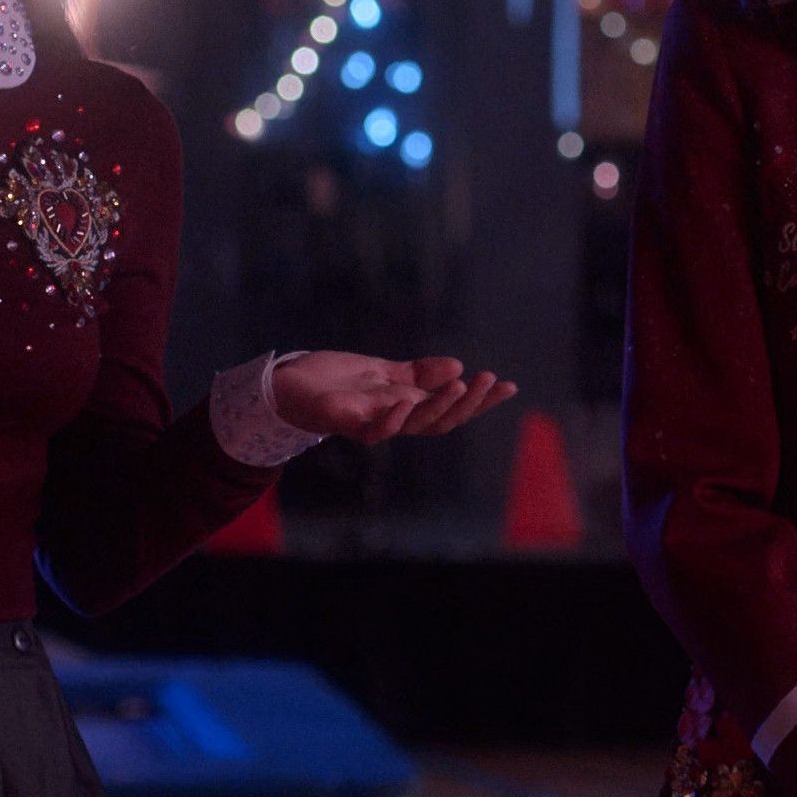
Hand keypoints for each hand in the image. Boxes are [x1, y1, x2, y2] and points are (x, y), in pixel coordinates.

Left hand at [268, 352, 519, 442]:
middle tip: (488, 380)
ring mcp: (373, 424)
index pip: (452, 408)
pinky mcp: (347, 423)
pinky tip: (408, 400)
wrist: (287, 387)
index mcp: (407, 407)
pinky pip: (376, 430)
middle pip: (442, 421)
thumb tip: (457, 366)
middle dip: (469, 402)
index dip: (481, 401)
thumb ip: (417, 373)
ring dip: (440, 406)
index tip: (510, 386)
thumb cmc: (333, 383)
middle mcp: (395, 420)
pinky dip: (394, 417)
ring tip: (461, 383)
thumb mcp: (382, 371)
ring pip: (417, 425)